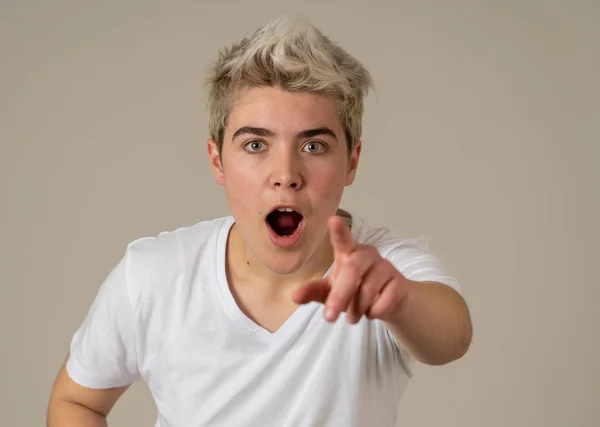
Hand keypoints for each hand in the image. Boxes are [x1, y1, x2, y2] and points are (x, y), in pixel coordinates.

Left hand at [292, 215, 411, 323]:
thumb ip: (314, 291)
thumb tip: (294, 296)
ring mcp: (386, 267)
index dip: (339, 230)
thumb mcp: (332, 291)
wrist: (389, 302)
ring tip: (352, 317)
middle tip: (329, 318)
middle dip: (339, 296)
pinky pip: (383, 302)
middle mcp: (368, 254)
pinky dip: (373, 313)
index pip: (343, 239)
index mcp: (349, 252)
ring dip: (356, 310)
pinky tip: (372, 312)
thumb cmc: (355, 290)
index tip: (333, 219)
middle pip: (352, 271)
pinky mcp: (399, 282)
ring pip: (367, 291)